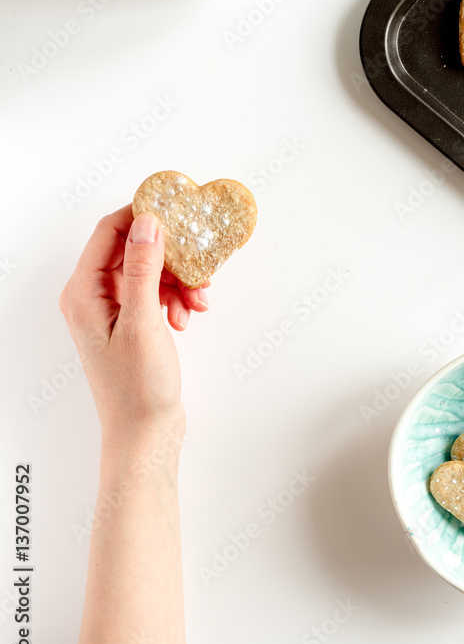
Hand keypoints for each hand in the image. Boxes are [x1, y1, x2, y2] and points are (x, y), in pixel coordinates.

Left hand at [59, 204, 209, 436]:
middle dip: (170, 256)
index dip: (142, 215)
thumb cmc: (137, 388)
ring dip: (178, 279)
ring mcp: (112, 309)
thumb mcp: (143, 321)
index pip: (109, 231)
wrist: (145, 434)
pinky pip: (156, 291)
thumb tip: (147, 223)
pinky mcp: (132, 321)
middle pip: (134, 249)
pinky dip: (176, 297)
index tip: (176, 209)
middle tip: (199, 267)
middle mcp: (93, 296)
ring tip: (198, 302)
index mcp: (83, 292)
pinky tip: (188, 317)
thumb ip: (143, 268)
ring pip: (150, 270)